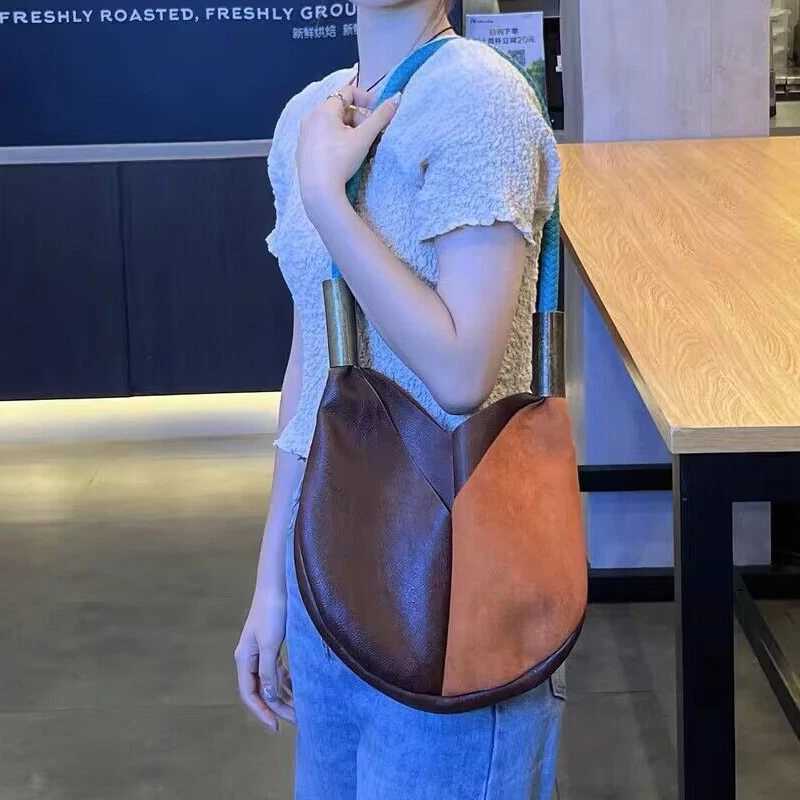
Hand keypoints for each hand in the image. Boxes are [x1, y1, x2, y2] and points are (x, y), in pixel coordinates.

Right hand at [234, 587, 294, 732]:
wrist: (277, 584)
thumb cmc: (273, 611)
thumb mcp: (270, 643)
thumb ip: (268, 670)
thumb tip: (268, 695)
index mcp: (245, 659)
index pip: (250, 694)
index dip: (262, 712)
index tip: (276, 727)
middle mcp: (250, 658)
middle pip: (262, 691)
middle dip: (278, 707)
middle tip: (299, 720)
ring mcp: (261, 652)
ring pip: (271, 682)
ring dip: (285, 696)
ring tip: (302, 708)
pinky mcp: (272, 645)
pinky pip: (278, 671)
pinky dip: (287, 681)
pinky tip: (299, 689)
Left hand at [295, 83, 401, 220]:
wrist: (319, 191)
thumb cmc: (341, 161)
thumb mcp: (364, 138)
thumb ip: (381, 117)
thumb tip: (396, 99)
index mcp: (323, 110)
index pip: (348, 92)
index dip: (366, 99)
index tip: (377, 113)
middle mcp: (310, 117)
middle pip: (340, 109)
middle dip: (357, 119)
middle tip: (368, 136)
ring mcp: (304, 134)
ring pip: (331, 124)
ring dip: (347, 131)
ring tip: (356, 148)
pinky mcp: (302, 150)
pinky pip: (321, 137)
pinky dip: (334, 141)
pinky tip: (341, 158)